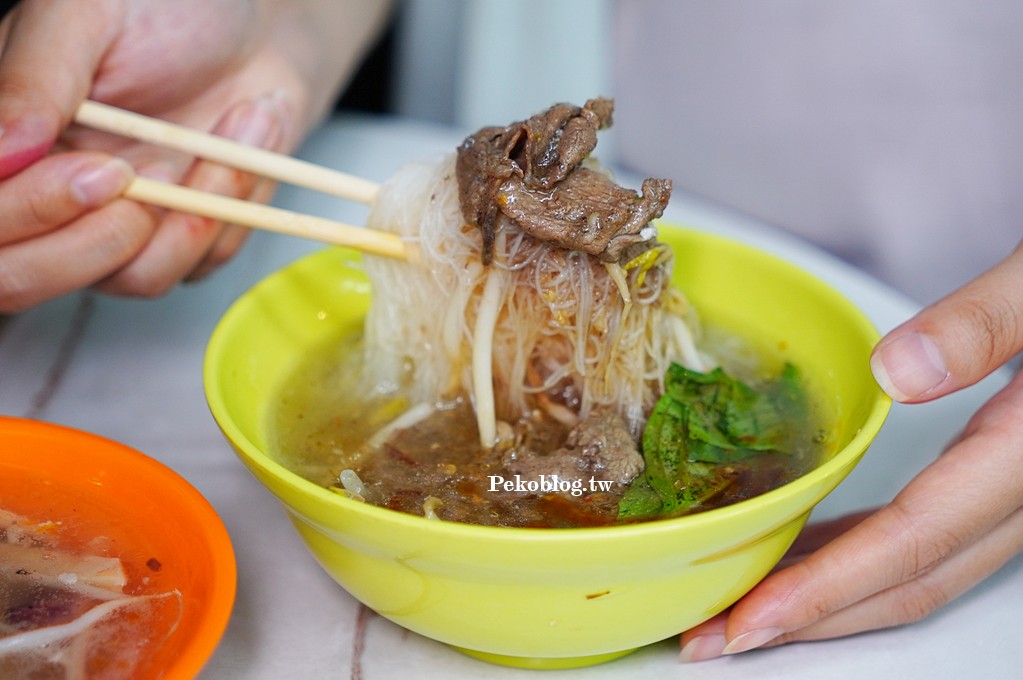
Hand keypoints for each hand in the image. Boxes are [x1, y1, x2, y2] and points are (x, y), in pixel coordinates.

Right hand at [0, 0, 389, 311]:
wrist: (255, 29)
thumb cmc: (165, 9)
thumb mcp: (86, 16)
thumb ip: (34, 80)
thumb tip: (0, 154)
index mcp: (9, 147)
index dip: (36, 212)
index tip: (104, 171)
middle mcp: (51, 199)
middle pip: (31, 280)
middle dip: (104, 241)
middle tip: (157, 175)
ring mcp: (116, 227)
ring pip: (134, 278)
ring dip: (195, 210)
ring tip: (229, 129)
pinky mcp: (181, 241)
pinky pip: (200, 263)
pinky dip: (236, 204)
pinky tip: (245, 136)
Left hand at [679, 239, 1022, 661]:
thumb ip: (984, 324)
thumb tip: (896, 374)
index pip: (911, 542)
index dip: (824, 591)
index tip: (748, 621)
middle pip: (910, 582)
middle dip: (809, 620)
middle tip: (718, 638)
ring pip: (923, 572)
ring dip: (833, 599)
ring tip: (748, 604)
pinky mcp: (1009, 478)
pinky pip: (934, 540)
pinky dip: (866, 556)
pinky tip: (816, 547)